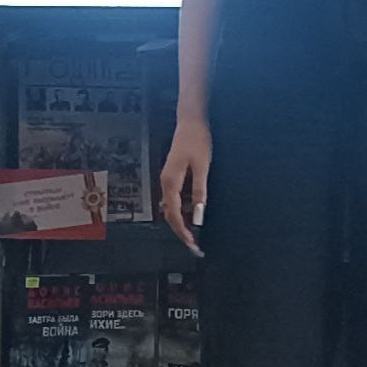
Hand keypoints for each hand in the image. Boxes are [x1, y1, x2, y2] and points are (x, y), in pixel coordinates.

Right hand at [160, 117, 210, 256]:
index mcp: (170, 183)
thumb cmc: (197, 140)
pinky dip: (182, 209)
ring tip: (196, 233)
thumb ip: (199, 191)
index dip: (183, 232)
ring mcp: (167, 179)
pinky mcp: (172, 175)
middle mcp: (165, 183)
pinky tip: (193, 212)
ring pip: (172, 207)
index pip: (174, 215)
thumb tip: (198, 215)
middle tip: (195, 245)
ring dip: (182, 221)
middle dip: (181, 231)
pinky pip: (175, 198)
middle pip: (170, 214)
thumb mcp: (202, 166)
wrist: (190, 120)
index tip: (193, 245)